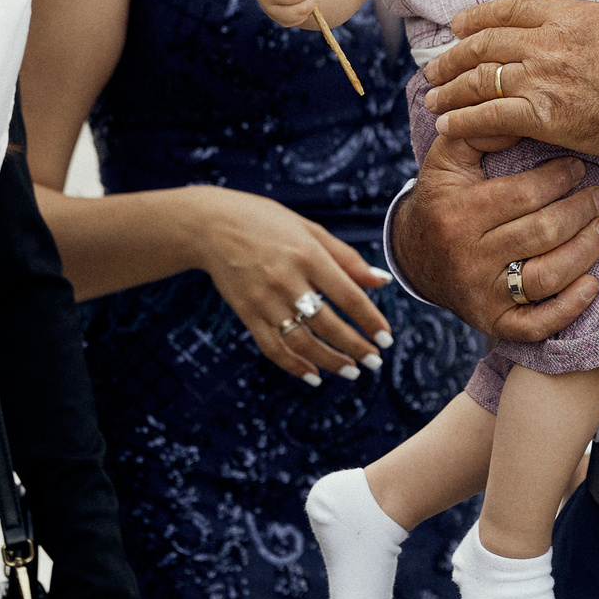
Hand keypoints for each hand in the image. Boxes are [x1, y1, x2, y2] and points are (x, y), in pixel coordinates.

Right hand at [186, 186, 393, 384]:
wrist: (210, 225)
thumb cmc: (267, 222)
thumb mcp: (310, 230)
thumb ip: (346, 258)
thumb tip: (382, 282)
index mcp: (307, 254)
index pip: (348, 295)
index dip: (370, 320)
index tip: (387, 338)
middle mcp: (286, 279)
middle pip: (327, 324)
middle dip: (355, 347)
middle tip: (375, 361)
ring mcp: (263, 299)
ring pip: (301, 341)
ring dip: (329, 361)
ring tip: (351, 372)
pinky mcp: (246, 313)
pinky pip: (272, 347)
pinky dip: (293, 365)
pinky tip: (313, 375)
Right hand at [391, 126, 598, 343]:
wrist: (415, 257)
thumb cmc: (443, 198)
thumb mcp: (447, 158)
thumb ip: (479, 130)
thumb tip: (521, 111)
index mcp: (458, 213)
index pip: (523, 195)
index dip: (559, 179)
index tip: (578, 167)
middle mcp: (469, 257)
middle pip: (541, 233)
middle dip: (581, 211)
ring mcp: (481, 294)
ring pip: (546, 277)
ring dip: (586, 252)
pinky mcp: (493, 322)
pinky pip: (536, 324)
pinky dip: (570, 308)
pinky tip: (593, 284)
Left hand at [421, 0, 598, 158]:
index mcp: (571, 13)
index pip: (510, 8)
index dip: (478, 16)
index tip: (459, 26)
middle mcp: (549, 41)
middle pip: (485, 43)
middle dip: (453, 57)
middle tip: (435, 70)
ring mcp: (544, 78)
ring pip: (481, 79)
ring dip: (450, 90)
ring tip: (433, 100)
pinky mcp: (546, 116)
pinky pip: (490, 115)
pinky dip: (464, 121)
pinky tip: (448, 127)